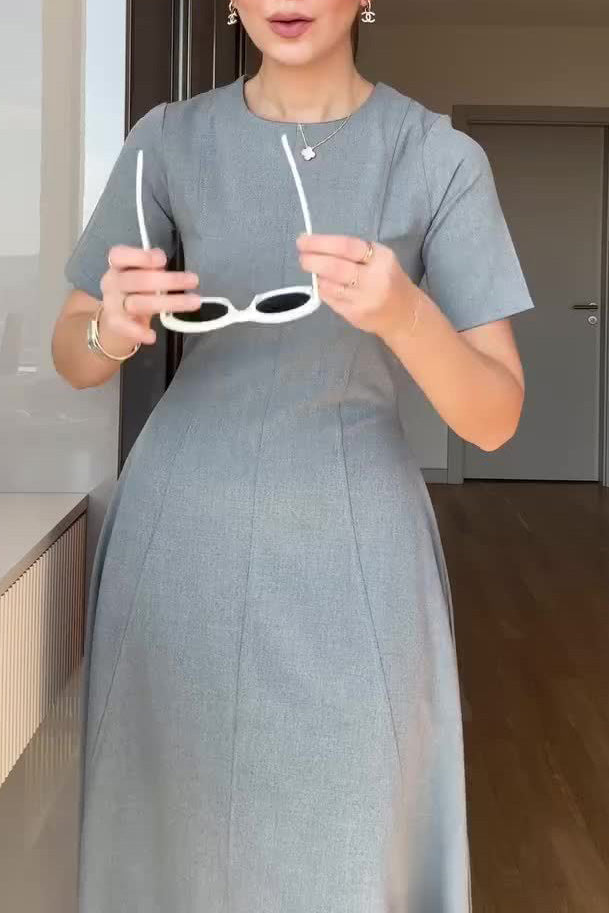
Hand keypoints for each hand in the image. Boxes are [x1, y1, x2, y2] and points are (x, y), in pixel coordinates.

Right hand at [99, 245, 200, 348]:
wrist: (118, 319)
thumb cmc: (135, 292)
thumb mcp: (142, 276)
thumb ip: (153, 271)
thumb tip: (172, 271)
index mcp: (118, 266)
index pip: (120, 255)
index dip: (141, 257)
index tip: (163, 260)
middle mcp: (112, 282)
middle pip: (137, 280)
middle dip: (168, 280)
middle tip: (193, 281)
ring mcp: (111, 303)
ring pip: (137, 303)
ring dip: (167, 303)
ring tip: (193, 302)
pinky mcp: (114, 323)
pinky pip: (125, 327)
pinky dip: (139, 332)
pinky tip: (152, 336)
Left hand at [296, 234, 416, 340]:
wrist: (403, 314)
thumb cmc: (387, 280)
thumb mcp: (379, 259)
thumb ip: (353, 252)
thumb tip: (317, 246)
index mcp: (381, 259)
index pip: (346, 246)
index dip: (321, 243)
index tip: (303, 241)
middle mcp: (373, 280)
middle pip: (335, 267)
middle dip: (313, 260)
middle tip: (302, 257)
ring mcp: (363, 300)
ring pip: (329, 285)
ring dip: (316, 276)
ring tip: (313, 269)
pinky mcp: (354, 315)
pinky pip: (330, 299)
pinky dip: (322, 289)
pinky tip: (323, 284)